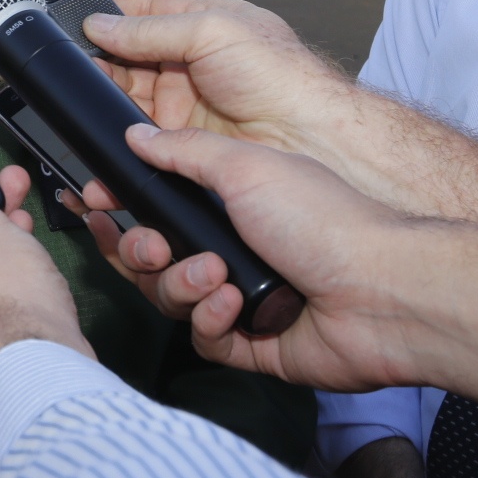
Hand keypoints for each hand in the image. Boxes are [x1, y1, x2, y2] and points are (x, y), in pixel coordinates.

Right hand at [64, 124, 477, 402]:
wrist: (382, 290)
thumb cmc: (323, 219)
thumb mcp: (245, 166)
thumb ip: (183, 150)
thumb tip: (135, 134)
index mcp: (229, 201)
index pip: (155, 206)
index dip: (121, 209)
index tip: (96, 206)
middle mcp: (231, 246)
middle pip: (151, 256)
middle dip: (141, 251)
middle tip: (152, 245)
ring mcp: (241, 297)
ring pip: (171, 298)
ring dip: (180, 285)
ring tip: (214, 274)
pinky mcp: (252, 344)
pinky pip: (204, 339)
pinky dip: (210, 321)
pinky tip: (233, 305)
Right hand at [83, 0, 350, 151]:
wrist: (305, 136)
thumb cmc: (277, 74)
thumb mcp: (212, 30)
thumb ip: (151, 29)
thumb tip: (100, 23)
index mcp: (204, 24)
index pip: (147, 10)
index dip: (114, 10)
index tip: (77, 13)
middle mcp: (191, 61)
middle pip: (130, 53)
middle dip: (101, 54)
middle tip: (71, 58)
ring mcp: (184, 100)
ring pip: (128, 91)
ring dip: (103, 90)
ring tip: (77, 90)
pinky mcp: (180, 139)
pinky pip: (137, 130)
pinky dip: (115, 125)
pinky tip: (95, 119)